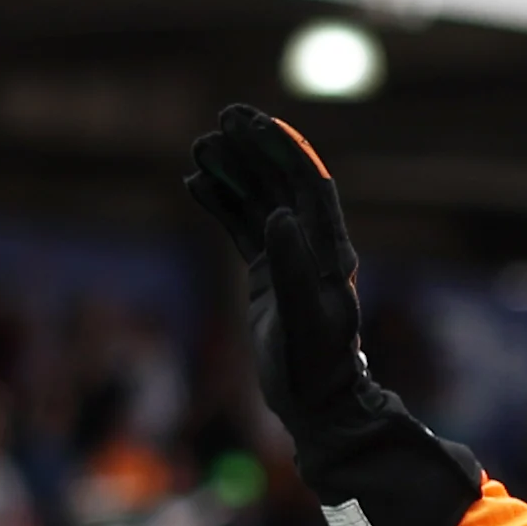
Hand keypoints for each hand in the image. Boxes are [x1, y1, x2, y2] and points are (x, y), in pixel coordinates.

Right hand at [183, 105, 373, 432]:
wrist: (314, 405)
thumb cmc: (314, 367)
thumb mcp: (303, 320)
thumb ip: (293, 268)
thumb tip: (278, 215)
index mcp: (331, 251)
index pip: (307, 184)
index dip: (281, 148)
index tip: (249, 121)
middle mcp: (313, 248)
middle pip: (281, 183)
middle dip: (253, 149)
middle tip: (220, 120)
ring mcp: (290, 259)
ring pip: (259, 202)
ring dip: (233, 172)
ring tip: (199, 147)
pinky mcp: (268, 275)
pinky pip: (242, 229)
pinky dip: (221, 205)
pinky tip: (196, 184)